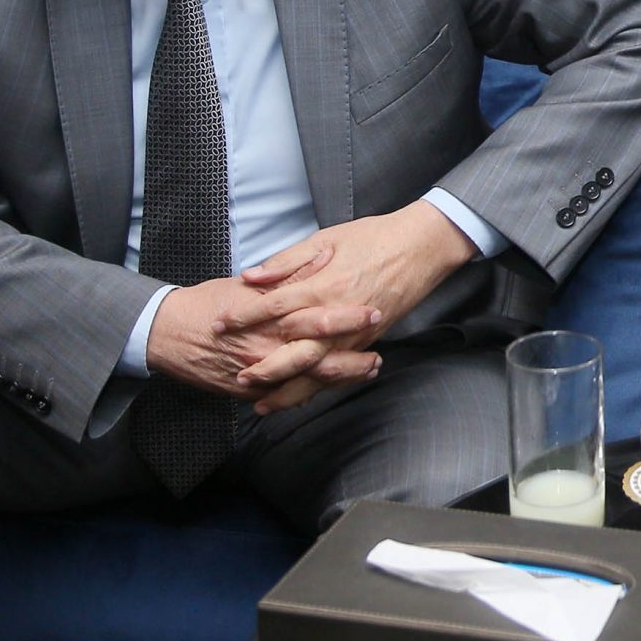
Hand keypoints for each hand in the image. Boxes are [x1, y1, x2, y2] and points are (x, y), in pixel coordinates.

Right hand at [142, 255, 379, 400]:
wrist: (165, 333)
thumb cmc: (207, 302)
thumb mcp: (248, 283)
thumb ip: (286, 274)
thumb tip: (322, 262)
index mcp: (270, 316)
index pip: (319, 317)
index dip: (349, 318)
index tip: (375, 312)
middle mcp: (267, 348)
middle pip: (321, 357)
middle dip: (353, 359)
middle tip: (378, 356)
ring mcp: (259, 374)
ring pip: (308, 382)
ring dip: (340, 378)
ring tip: (367, 369)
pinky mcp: (249, 393)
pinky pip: (286, 395)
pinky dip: (311, 391)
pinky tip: (332, 386)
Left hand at [217, 200, 477, 412]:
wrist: (422, 247)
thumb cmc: (373, 237)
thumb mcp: (326, 239)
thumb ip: (287, 261)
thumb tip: (251, 276)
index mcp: (324, 285)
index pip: (275, 306)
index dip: (244, 316)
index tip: (219, 325)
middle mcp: (338, 315)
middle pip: (295, 350)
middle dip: (264, 366)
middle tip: (237, 375)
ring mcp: (355, 333)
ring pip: (317, 371)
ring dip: (288, 390)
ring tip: (262, 403)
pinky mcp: (368, 340)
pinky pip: (338, 371)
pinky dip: (317, 387)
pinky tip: (299, 396)